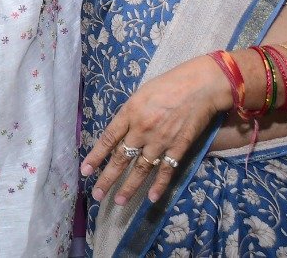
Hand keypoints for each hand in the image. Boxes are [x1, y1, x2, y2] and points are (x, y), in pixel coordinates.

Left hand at [81, 55, 233, 205]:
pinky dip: (159, 185)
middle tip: (96, 194)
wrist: (201, 86)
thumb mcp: (141, 94)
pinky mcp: (178, 148)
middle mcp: (142, 129)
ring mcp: (161, 141)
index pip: (108, 139)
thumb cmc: (169, 84)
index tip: (85, 171)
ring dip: (129, 187)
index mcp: (130, 112)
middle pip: (121, 157)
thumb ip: (130, 114)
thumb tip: (121, 132)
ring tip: (118, 201)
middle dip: (107, 178)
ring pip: (141, 169)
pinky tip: (150, 198)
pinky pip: (166, 170)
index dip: (96, 156)